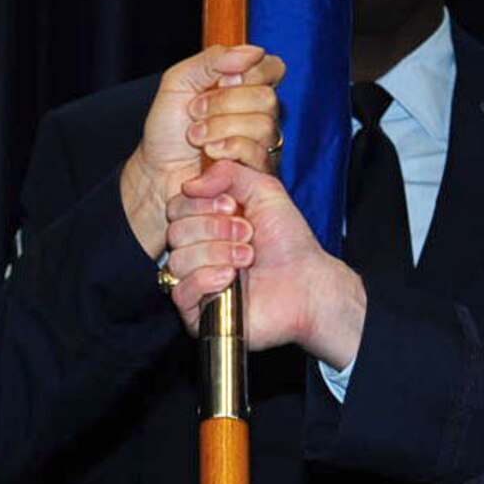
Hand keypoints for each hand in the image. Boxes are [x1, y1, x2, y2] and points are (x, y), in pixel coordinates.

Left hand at [119, 45, 283, 256]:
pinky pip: (258, 153)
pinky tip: (210, 154)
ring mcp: (263, 144)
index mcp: (245, 87)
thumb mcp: (179, 81)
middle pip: (267, 97)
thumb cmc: (167, 129)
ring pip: (263, 125)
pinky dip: (227, 149)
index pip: (272, 68)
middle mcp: (260, 114)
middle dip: (224, 103)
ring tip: (196, 137)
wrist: (155, 172)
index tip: (219, 81)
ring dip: (221, 128)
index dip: (249, 72)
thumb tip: (254, 51)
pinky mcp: (260, 172)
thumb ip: (213, 60)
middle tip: (195, 112)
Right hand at [161, 160, 366, 361]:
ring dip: (217, 252)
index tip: (231, 205)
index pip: (176, 206)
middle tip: (248, 233)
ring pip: (178, 259)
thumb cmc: (289, 241)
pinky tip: (230, 277)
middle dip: (214, 228)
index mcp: (205, 222)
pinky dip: (205, 279)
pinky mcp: (199, 311)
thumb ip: (228, 172)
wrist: (308, 283)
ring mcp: (196, 281)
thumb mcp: (263, 190)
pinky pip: (180, 291)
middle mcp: (197, 250)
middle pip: (175, 231)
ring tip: (248, 256)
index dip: (201, 203)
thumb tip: (189, 184)